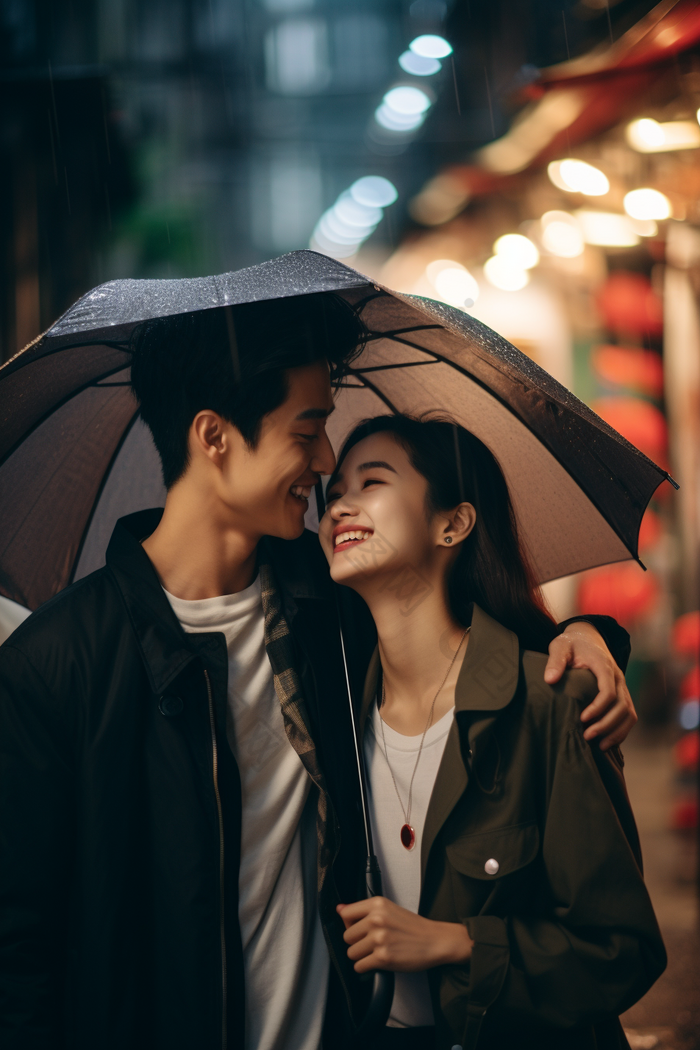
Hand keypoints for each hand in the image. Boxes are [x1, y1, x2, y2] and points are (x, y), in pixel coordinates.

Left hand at [336, 897, 471, 973]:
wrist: (435, 940)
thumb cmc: (413, 927)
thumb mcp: (389, 909)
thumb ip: (363, 910)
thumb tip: (339, 909)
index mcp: (377, 904)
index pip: (345, 914)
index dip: (349, 924)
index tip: (358, 929)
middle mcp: (376, 919)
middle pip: (346, 936)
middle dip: (357, 943)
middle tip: (371, 944)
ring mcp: (379, 939)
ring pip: (351, 953)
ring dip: (361, 957)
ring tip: (375, 953)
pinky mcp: (383, 958)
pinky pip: (359, 966)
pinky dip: (366, 968)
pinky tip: (377, 962)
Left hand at [544, 621, 636, 750]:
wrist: (587, 638)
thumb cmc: (572, 644)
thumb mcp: (560, 646)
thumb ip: (555, 661)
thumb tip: (550, 680)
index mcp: (604, 666)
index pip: (608, 691)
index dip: (598, 708)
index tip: (582, 718)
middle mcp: (617, 677)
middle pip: (622, 706)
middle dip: (606, 724)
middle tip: (587, 736)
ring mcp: (622, 686)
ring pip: (629, 713)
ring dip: (617, 731)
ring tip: (599, 746)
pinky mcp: (621, 694)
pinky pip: (628, 715)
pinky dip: (621, 730)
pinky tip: (607, 742)